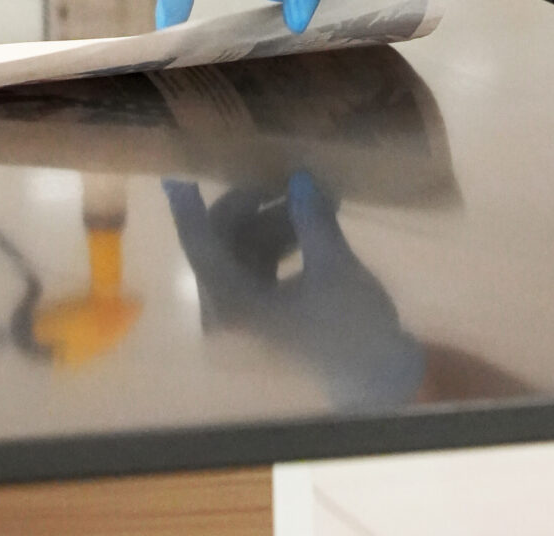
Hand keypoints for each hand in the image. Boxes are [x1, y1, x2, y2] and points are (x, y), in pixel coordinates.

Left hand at [162, 172, 425, 406]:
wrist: (376, 378)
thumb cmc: (352, 325)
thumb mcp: (334, 265)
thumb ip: (310, 218)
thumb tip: (298, 177)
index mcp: (231, 311)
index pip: (200, 248)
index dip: (189, 208)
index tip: (176, 174)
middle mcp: (222, 320)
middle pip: (218, 248)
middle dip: (252, 209)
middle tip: (286, 178)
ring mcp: (237, 325)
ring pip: (237, 257)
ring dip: (269, 225)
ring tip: (311, 200)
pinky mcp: (255, 325)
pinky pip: (251, 274)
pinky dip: (274, 248)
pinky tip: (307, 227)